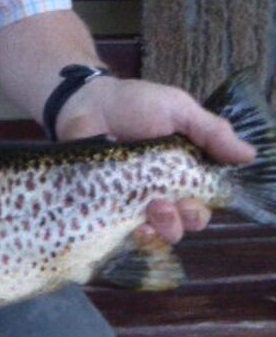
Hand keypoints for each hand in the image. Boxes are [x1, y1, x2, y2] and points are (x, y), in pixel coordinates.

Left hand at [55, 77, 256, 243]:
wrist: (87, 103)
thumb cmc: (136, 104)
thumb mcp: (179, 110)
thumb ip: (212, 133)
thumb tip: (249, 156)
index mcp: (183, 171)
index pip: (202, 203)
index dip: (202, 210)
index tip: (195, 201)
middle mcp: (161, 191)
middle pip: (182, 222)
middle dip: (183, 221)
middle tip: (171, 205)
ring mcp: (132, 200)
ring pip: (156, 230)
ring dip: (163, 227)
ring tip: (153, 209)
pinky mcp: (106, 204)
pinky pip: (122, 230)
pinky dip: (133, 234)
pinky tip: (135, 227)